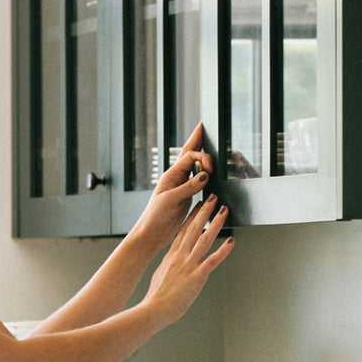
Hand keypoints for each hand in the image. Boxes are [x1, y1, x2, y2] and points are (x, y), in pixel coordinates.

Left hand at [135, 123, 213, 253]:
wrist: (151, 235)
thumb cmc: (155, 218)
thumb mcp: (171, 200)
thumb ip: (188, 187)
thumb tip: (205, 174)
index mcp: (171, 175)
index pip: (189, 156)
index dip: (202, 158)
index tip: (211, 168)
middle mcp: (176, 178)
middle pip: (189, 153)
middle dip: (197, 139)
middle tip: (204, 126)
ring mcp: (182, 186)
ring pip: (194, 165)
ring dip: (202, 153)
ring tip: (207, 141)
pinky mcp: (187, 196)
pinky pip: (198, 179)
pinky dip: (205, 172)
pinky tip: (209, 169)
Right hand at [143, 194, 233, 324]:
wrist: (154, 309)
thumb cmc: (157, 298)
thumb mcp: (160, 277)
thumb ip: (169, 268)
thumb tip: (173, 267)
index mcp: (172, 256)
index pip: (183, 231)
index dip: (192, 216)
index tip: (197, 206)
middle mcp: (181, 257)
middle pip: (194, 229)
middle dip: (204, 211)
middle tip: (212, 198)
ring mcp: (189, 265)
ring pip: (205, 238)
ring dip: (216, 223)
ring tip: (223, 211)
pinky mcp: (198, 276)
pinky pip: (213, 259)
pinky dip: (224, 250)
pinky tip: (231, 240)